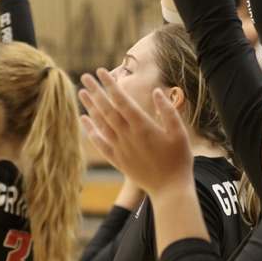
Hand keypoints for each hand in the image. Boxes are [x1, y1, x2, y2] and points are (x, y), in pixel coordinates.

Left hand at [79, 68, 192, 194]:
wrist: (169, 189)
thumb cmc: (179, 160)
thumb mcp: (179, 132)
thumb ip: (168, 111)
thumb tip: (156, 92)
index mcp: (143, 126)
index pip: (122, 101)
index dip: (111, 85)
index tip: (101, 72)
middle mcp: (128, 136)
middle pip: (107, 109)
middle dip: (96, 91)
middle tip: (85, 77)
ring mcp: (121, 148)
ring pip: (101, 124)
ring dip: (90, 107)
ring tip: (82, 92)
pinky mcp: (118, 160)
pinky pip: (100, 142)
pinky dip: (91, 130)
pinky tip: (84, 120)